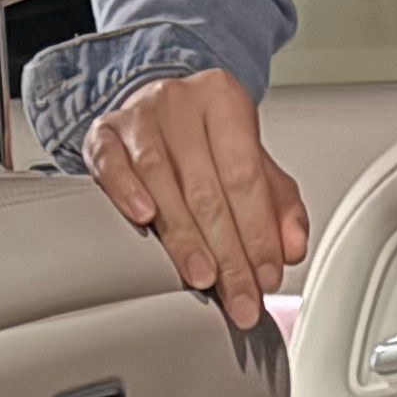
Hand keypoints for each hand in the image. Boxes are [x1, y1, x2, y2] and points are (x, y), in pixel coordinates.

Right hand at [84, 67, 310, 327]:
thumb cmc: (206, 145)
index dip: (258, 232)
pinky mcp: (104, 133)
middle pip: (206, 186)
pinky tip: (144, 218)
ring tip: (202, 277)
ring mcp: (138, 116)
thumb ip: (280, 207)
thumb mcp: (253, 168)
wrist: (159, 115)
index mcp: (224, 100)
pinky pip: (111, 163)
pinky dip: (127, 191)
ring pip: (161, 179)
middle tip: (239, 296)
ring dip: (184, 236)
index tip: (265, 277)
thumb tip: (293, 248)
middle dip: (227, 251)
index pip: (245, 175)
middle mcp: (180, 101)